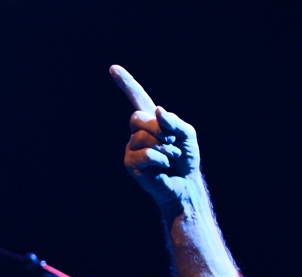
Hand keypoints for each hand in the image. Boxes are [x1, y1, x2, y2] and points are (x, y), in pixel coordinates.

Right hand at [110, 65, 201, 206]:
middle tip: (172, 142)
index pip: (137, 97)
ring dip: (164, 147)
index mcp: (152, 120)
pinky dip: (160, 158)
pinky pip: (144, 153)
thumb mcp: (187, 135)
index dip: (126, 83)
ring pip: (142, 136)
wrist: (185, 184)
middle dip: (159, 129)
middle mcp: (138, 131)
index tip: (113, 68)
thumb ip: (175, 121)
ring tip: (171, 157)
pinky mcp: (130, 163)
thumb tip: (157, 111)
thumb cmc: (185, 159)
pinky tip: (164, 166)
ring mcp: (132, 147)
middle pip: (137, 117)